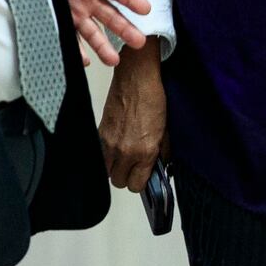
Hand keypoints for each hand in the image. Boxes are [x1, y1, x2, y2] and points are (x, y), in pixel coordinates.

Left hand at [39, 0, 150, 65]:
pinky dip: (76, 50)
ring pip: (92, 31)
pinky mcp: (56, 18)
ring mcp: (71, 10)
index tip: (147, 9)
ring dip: (103, 45)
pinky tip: (83, 61)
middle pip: (110, 15)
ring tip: (114, 61)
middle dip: (125, 28)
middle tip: (140, 42)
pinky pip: (68, 36)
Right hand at [98, 45, 168, 192]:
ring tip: (125, 157)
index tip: (144, 176)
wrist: (136, 79)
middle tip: (135, 167)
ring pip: (106, 171)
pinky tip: (117, 145)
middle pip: (118, 181)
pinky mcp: (100, 134)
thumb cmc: (153, 100)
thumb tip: (160, 167)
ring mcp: (109, 143)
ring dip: (115, 168)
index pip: (136, 185)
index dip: (141, 183)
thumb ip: (162, 153)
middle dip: (127, 177)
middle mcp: (124, 151)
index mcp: (144, 152)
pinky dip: (107, 155)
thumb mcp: (166, 131)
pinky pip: (100, 155)